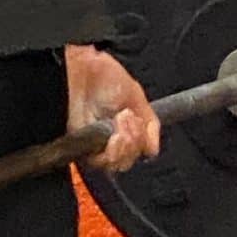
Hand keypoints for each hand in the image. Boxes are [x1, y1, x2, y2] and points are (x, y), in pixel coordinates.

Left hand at [66, 44, 160, 176]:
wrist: (84, 72)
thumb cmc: (105, 77)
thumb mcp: (137, 96)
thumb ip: (151, 124)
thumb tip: (153, 149)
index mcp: (125, 128)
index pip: (139, 151)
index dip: (142, 142)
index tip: (140, 122)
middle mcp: (111, 139)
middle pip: (129, 161)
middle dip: (135, 141)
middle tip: (129, 118)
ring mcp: (97, 144)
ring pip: (118, 164)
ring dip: (125, 145)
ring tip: (120, 120)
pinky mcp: (84, 147)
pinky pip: (102, 162)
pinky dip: (112, 150)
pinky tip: (113, 133)